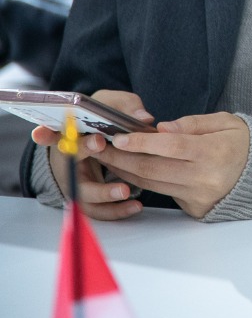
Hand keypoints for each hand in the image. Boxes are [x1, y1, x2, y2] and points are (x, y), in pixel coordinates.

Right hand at [30, 90, 153, 220]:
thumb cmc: (104, 123)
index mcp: (68, 136)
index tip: (41, 132)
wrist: (102, 144)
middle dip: (82, 150)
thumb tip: (144, 118)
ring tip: (124, 190)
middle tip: (101, 142)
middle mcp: (67, 161)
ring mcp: (75, 182)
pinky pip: (98, 210)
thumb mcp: (112, 106)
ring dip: (102, 192)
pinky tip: (135, 205)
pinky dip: (115, 211)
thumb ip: (126, 107)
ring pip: (82, 193)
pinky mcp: (88, 198)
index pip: (51, 132)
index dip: (45, 134)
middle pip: (67, 161)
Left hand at [92, 112, 251, 219]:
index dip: (141, 142)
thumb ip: (193, 124)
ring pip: (151, 183)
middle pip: (153, 168)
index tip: (119, 136)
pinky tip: (128, 170)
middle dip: (122, 157)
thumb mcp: (225, 122)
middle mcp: (204, 178)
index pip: (170, 147)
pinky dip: (141, 181)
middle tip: (100, 146)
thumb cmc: (242, 142)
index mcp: (214, 152)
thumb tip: (161, 129)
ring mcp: (197, 195)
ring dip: (125, 170)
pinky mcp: (193, 207)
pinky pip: (161, 193)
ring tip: (108, 156)